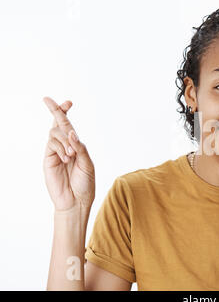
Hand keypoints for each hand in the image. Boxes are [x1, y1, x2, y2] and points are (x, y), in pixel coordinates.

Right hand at [43, 97, 94, 211]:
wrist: (76, 201)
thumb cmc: (85, 184)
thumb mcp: (87, 164)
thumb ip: (80, 148)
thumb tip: (72, 132)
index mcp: (76, 146)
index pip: (69, 127)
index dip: (66, 113)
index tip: (68, 102)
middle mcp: (65, 147)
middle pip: (58, 124)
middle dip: (55, 110)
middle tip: (48, 100)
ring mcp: (55, 152)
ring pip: (55, 133)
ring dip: (65, 140)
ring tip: (71, 156)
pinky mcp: (48, 159)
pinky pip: (51, 144)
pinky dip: (60, 147)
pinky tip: (66, 158)